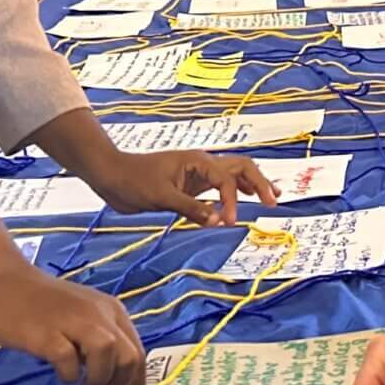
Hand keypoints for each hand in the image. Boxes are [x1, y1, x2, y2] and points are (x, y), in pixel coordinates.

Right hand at [0, 262, 147, 384]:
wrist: (2, 280)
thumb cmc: (42, 303)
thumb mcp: (82, 316)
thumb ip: (100, 340)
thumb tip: (117, 381)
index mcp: (110, 310)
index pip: (137, 351)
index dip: (136, 379)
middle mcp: (97, 314)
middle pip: (128, 354)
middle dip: (121, 381)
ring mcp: (72, 321)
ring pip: (107, 351)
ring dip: (99, 376)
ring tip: (82, 381)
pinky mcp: (46, 333)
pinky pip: (68, 359)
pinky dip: (69, 374)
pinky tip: (61, 374)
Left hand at [88, 150, 278, 226]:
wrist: (111, 176)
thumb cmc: (133, 181)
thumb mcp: (162, 196)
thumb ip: (191, 209)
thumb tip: (218, 221)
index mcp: (198, 161)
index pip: (227, 180)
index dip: (232, 201)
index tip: (229, 222)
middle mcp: (202, 165)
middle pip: (242, 168)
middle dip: (260, 183)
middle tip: (273, 201)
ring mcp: (198, 174)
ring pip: (234, 175)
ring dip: (253, 184)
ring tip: (272, 196)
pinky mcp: (192, 185)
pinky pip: (221, 187)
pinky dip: (237, 192)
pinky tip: (245, 200)